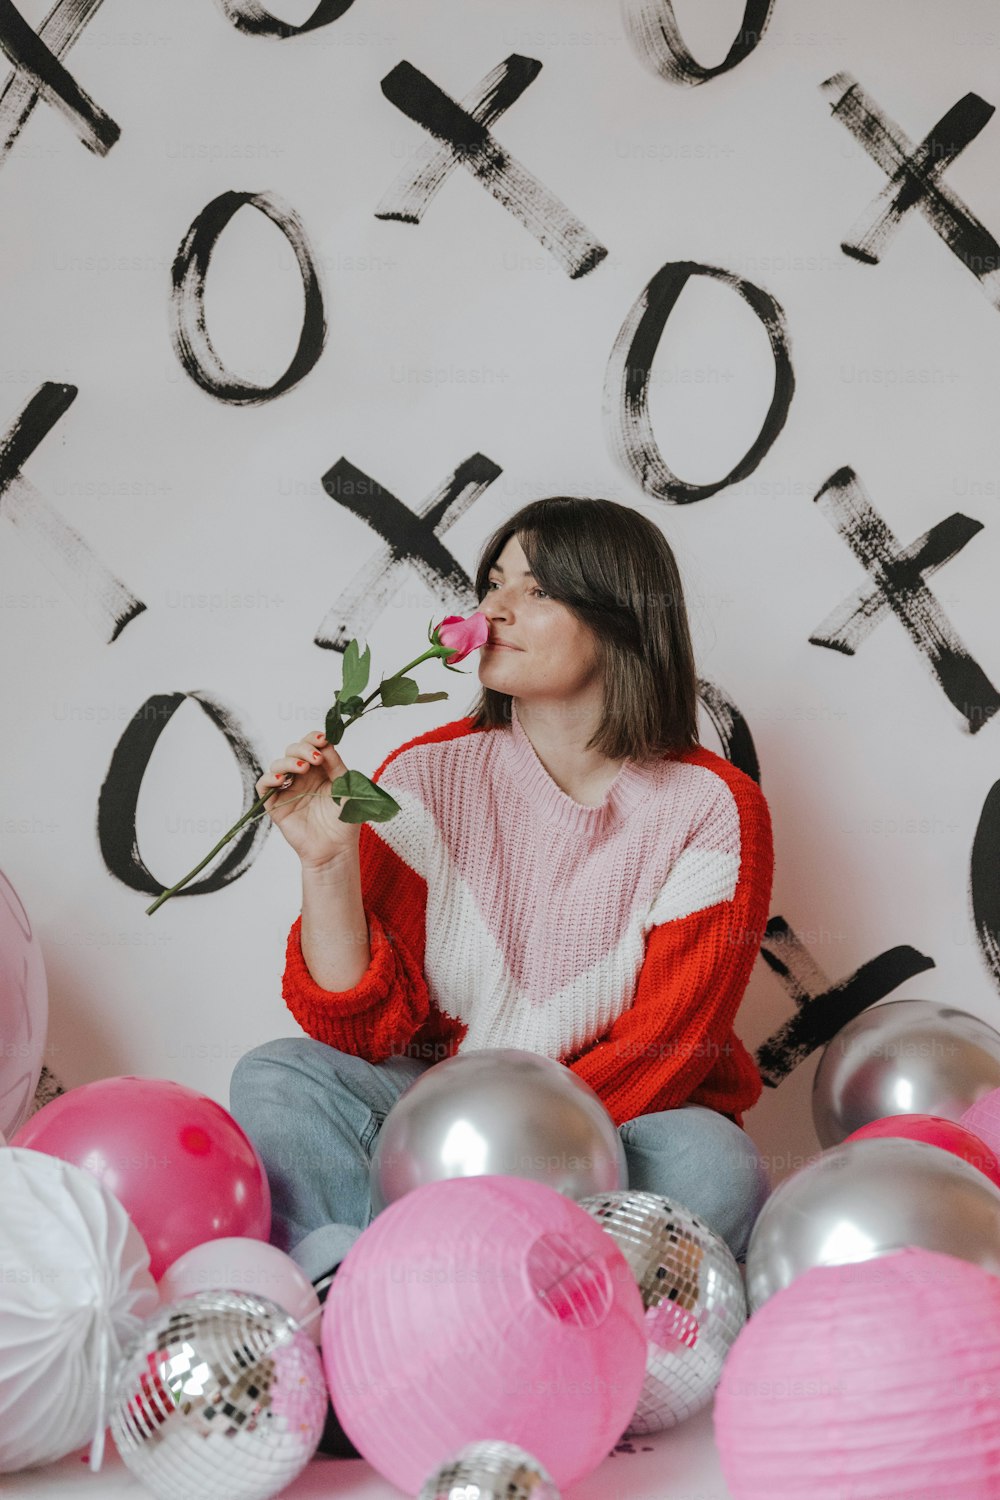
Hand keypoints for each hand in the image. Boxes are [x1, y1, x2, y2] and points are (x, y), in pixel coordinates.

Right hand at [256, 731, 361, 870]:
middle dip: (303, 748)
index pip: (311, 745)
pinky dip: (269, 778)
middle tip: (316, 759)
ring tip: (303, 769)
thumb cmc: (344, 821)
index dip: (314, 739)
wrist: (336, 849)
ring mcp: (288, 790)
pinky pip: (263, 786)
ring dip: (289, 762)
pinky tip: (281, 780)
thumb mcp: (347, 789)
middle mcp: (302, 777)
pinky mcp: (275, 805)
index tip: (323, 740)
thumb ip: (337, 766)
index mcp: (320, 770)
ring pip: (278, 764)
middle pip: (293, 750)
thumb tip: (326, 745)